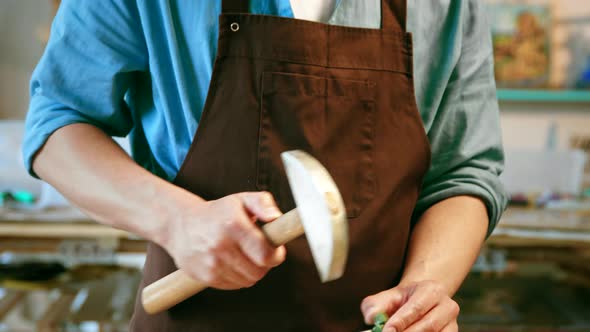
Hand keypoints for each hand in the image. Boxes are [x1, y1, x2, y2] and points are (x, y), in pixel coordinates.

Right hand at [163, 191, 285, 289]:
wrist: (180, 224)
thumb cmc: (217, 213)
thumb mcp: (241, 199)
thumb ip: (263, 203)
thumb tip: (276, 217)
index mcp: (233, 225)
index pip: (265, 254)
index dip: (276, 255)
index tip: (275, 250)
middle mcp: (221, 245)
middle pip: (259, 271)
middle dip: (265, 264)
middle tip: (260, 252)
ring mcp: (211, 263)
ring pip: (247, 280)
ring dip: (251, 271)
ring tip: (244, 255)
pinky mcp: (204, 276)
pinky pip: (233, 285)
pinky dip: (237, 277)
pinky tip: (231, 262)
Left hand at [361, 280, 459, 331]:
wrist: (420, 304)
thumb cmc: (401, 301)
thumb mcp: (386, 297)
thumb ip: (375, 305)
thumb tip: (371, 318)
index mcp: (432, 290)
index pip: (417, 307)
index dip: (401, 321)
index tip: (387, 330)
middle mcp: (447, 306)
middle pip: (428, 325)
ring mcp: (453, 324)